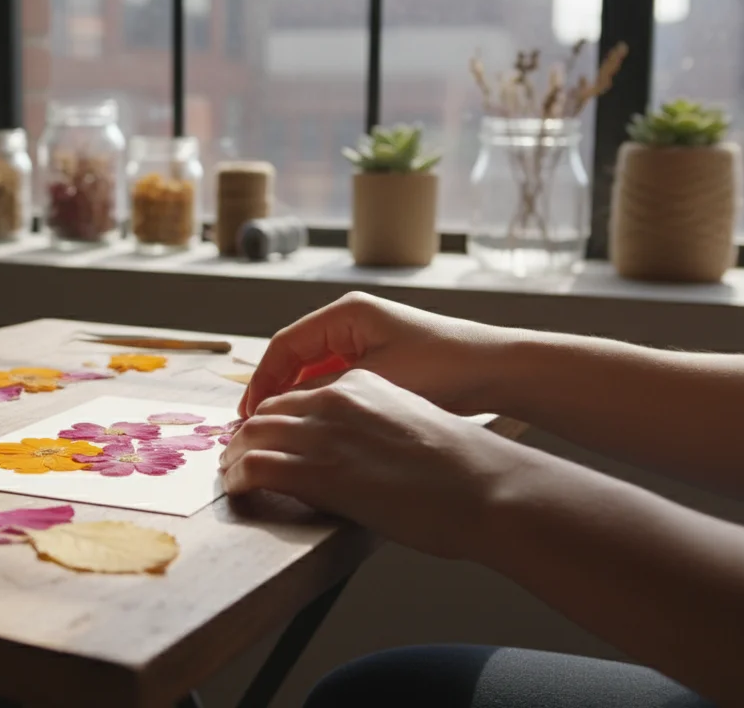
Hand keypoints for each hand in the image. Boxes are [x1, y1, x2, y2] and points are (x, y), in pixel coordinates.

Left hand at [221, 369, 540, 559]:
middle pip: (267, 412)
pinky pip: (255, 468)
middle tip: (235, 458)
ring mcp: (323, 434)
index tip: (263, 438)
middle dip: (246, 437)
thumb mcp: (411, 425)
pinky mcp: (317, 471)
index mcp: (360, 384)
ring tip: (231, 475)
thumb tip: (358, 453)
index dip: (273, 419)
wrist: (485, 486)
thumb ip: (373, 427)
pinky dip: (239, 479)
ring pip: (253, 436)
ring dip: (236, 457)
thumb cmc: (463, 467)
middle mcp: (335, 400)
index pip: (295, 395)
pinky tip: (238, 490)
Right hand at [240, 292, 514, 418]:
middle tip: (254, 426)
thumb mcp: (373, 383)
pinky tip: (313, 426)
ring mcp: (364, 339)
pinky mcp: (378, 359)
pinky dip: (319, 400)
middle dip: (273, 390)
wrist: (495, 371)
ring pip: (312, 370)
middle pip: (294, 356)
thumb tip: (280, 413)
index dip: (262, 380)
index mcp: (346, 314)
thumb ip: (322, 394)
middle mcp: (350, 321)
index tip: (247, 414)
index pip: (285, 345)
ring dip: (294, 398)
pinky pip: (333, 379)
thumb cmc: (440, 368)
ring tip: (278, 430)